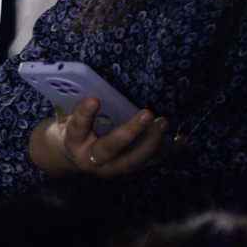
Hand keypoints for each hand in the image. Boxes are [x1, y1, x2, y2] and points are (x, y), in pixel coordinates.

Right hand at [28, 99, 171, 178]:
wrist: (71, 158)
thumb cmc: (72, 127)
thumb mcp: (65, 114)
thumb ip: (68, 98)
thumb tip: (73, 77)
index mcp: (73, 141)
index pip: (77, 127)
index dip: (84, 114)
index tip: (94, 99)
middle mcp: (90, 159)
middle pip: (109, 149)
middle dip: (130, 132)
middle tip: (147, 113)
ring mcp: (110, 168)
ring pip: (132, 161)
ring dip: (151, 143)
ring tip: (164, 122)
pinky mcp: (126, 170)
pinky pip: (149, 162)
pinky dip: (166, 150)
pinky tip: (181, 138)